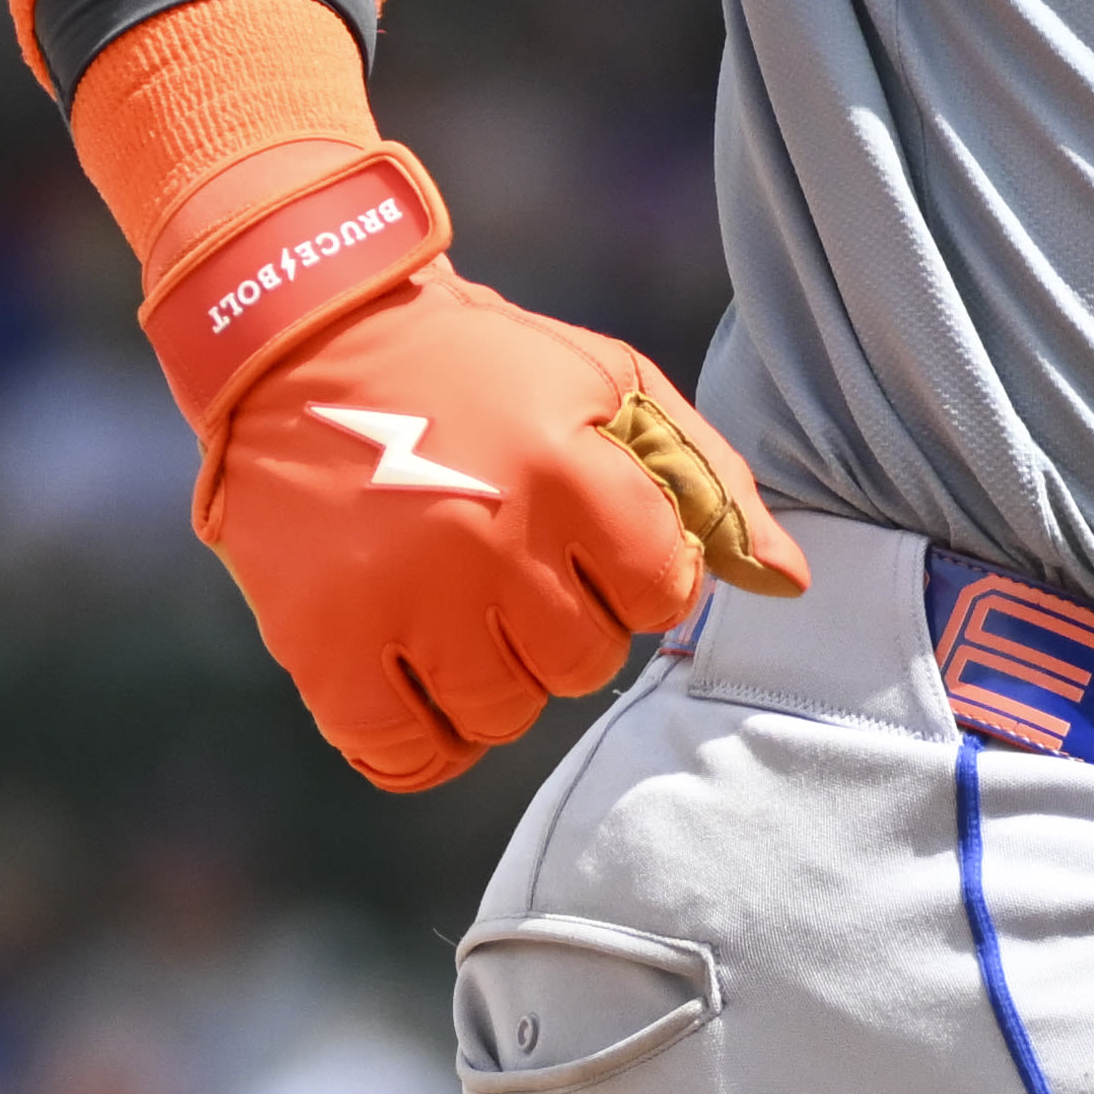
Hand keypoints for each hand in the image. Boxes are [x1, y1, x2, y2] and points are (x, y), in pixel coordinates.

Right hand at [198, 263, 804, 790]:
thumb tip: (789, 583)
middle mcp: (490, 541)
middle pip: (582, 664)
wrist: (304, 340)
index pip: (661, 597)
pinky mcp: (321, 641)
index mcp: (570, 472)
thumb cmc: (479, 369)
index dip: (640, 577)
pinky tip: (422, 687)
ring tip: (462, 609)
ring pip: (502, 713)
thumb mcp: (609, 388)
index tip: (595, 543)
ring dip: (497, 680)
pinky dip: (423, 742)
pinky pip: (403, 752)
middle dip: (567, 627)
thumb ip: (708, 484)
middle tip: (518, 569)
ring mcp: (401, 597)